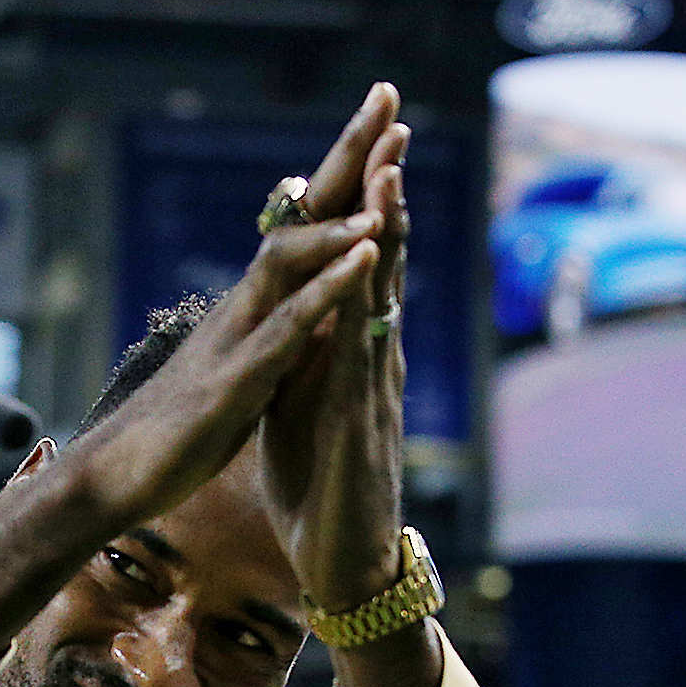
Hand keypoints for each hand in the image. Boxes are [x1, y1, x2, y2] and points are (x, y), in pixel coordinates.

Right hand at [53, 87, 397, 538]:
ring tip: (387, 182)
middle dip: (344, 156)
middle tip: (384, 93)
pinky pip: (287, 328)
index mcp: (254, 307)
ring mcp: (236, 341)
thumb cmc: (178, 429)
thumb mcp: (240, 368)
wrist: (116, 477)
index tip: (382, 116)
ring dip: (340, 223)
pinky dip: (327, 291)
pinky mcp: (233, 385)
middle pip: (299, 215)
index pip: (304, 221)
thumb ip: (272, 327)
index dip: (343, 169)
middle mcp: (244, 307)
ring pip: (291, 264)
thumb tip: (301, 292)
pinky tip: (363, 260)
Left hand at [261, 104, 410, 613]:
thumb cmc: (319, 485)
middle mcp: (371, 359)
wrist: (340, 562)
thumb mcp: (301, 403)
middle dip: (385, 196)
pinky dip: (363, 314)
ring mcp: (373, 389)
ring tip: (389, 174)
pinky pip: (361, 360)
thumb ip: (302, 353)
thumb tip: (293, 304)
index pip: (360, 264)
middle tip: (391, 124)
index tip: (362, 141)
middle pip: (381, 263)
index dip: (361, 205)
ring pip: (381, 299)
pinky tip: (365, 276)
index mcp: (349, 352)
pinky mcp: (362, 425)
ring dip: (386, 237)